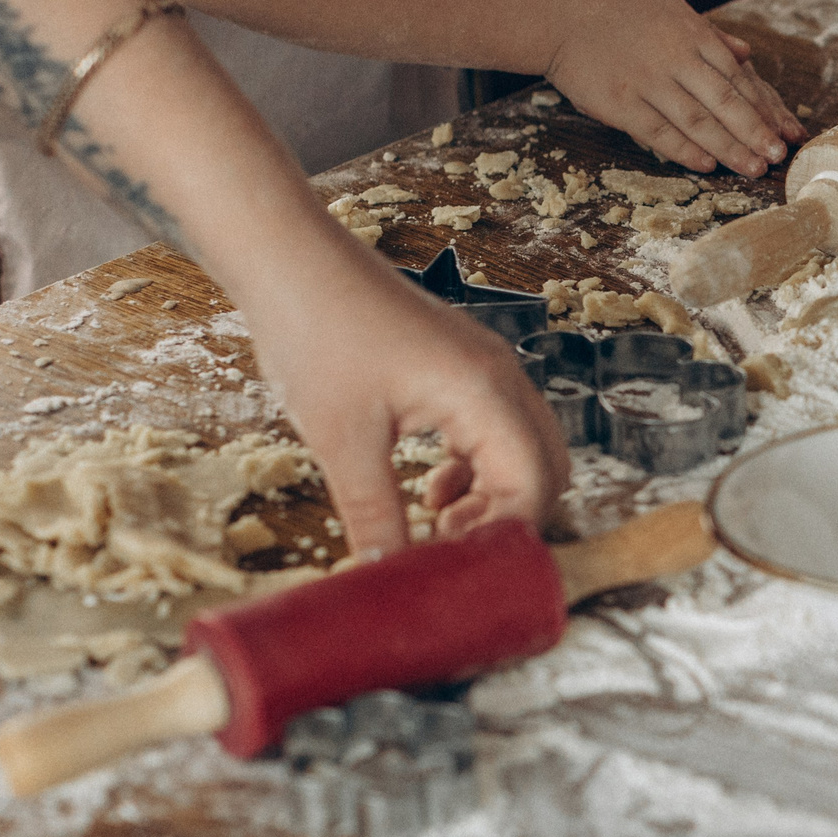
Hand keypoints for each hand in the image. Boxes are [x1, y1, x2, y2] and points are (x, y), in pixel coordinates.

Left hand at [237, 239, 570, 558]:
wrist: (291, 261)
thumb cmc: (315, 332)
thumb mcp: (341, 439)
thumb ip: (373, 514)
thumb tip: (386, 575)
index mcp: (482, 392)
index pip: (532, 483)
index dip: (504, 535)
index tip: (457, 567)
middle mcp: (500, 378)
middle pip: (546, 469)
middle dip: (508, 519)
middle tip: (451, 551)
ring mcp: (486, 370)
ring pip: (524, 452)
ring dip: (494, 496)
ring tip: (437, 521)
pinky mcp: (463, 368)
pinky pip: (496, 431)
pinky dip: (477, 470)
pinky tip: (430, 487)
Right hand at [546, 0, 804, 177]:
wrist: (561, 17)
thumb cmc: (621, 13)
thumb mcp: (669, 9)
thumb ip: (709, 35)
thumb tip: (748, 52)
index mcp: (691, 33)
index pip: (738, 76)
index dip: (764, 107)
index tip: (785, 131)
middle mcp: (674, 57)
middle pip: (724, 101)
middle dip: (755, 132)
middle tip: (776, 157)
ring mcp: (647, 82)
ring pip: (696, 122)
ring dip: (728, 148)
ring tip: (751, 168)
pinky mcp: (621, 104)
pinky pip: (659, 133)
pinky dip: (685, 151)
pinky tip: (707, 165)